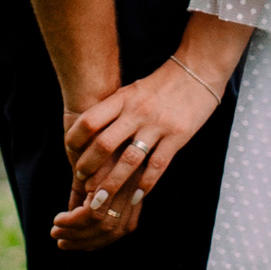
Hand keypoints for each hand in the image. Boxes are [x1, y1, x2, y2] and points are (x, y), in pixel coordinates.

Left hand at [60, 56, 222, 221]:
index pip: (90, 121)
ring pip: (129, 160)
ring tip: (100, 200)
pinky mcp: (178, 136)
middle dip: (90, 167)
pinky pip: (157, 165)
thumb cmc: (163, 81)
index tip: (71, 155)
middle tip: (82, 183)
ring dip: (112, 183)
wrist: (199, 69)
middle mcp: (137, 112)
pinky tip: (136, 197)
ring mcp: (158, 125)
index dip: (76, 140)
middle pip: (105, 144)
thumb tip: (91, 130)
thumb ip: (115, 108)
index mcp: (123, 98)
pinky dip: (145, 184)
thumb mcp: (133, 89)